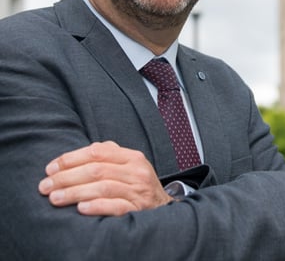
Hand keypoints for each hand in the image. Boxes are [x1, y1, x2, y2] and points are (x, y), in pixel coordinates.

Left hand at [38, 141, 171, 215]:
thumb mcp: (130, 166)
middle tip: (45, 186)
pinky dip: (97, 206)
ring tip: (55, 198)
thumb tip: (74, 157)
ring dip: (75, 192)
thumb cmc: (139, 185)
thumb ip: (109, 156)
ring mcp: (138, 190)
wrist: (164, 207)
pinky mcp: (139, 208)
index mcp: (132, 156)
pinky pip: (116, 206)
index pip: (97, 152)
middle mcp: (136, 171)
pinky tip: (81, 209)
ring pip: (103, 187)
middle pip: (97, 170)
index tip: (50, 168)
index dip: (71, 159)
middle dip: (67, 177)